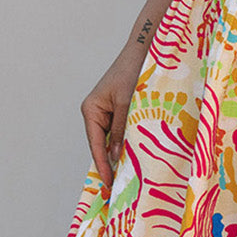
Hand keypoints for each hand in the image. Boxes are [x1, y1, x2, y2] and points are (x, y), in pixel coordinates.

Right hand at [80, 44, 146, 191]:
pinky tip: (134, 155)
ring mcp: (106, 111)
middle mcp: (95, 112)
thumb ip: (122, 131)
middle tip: (117, 186)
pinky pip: (120, 131)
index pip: (95, 144)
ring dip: (119, 154)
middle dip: (109, 163)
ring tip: (127, 175)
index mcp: (91, 110)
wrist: (144, 50)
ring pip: (112, 139)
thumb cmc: (133, 73)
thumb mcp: (128, 105)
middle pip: (101, 144)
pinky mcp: (118, 109)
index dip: (102, 165)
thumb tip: (115, 157)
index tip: (108, 183)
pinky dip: (126, 142)